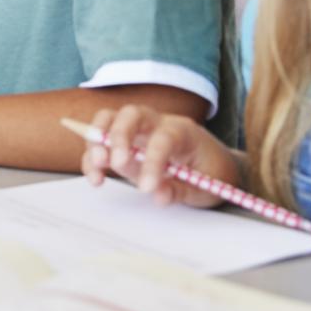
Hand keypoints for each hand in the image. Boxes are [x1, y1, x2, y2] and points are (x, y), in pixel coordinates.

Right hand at [80, 104, 239, 207]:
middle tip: (114, 163)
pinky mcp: (126, 142)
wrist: (217, 164)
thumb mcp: (207, 187)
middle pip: (130, 114)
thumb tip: (157, 196)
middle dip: (117, 136)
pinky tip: (96, 177)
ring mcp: (139, 130)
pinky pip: (102, 139)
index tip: (146, 188)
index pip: (163, 138)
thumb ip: (180, 190)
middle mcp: (158, 123)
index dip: (152, 161)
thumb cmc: (213, 172)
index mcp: (184, 131)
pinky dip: (93, 155)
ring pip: (109, 120)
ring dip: (97, 142)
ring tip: (98, 168)